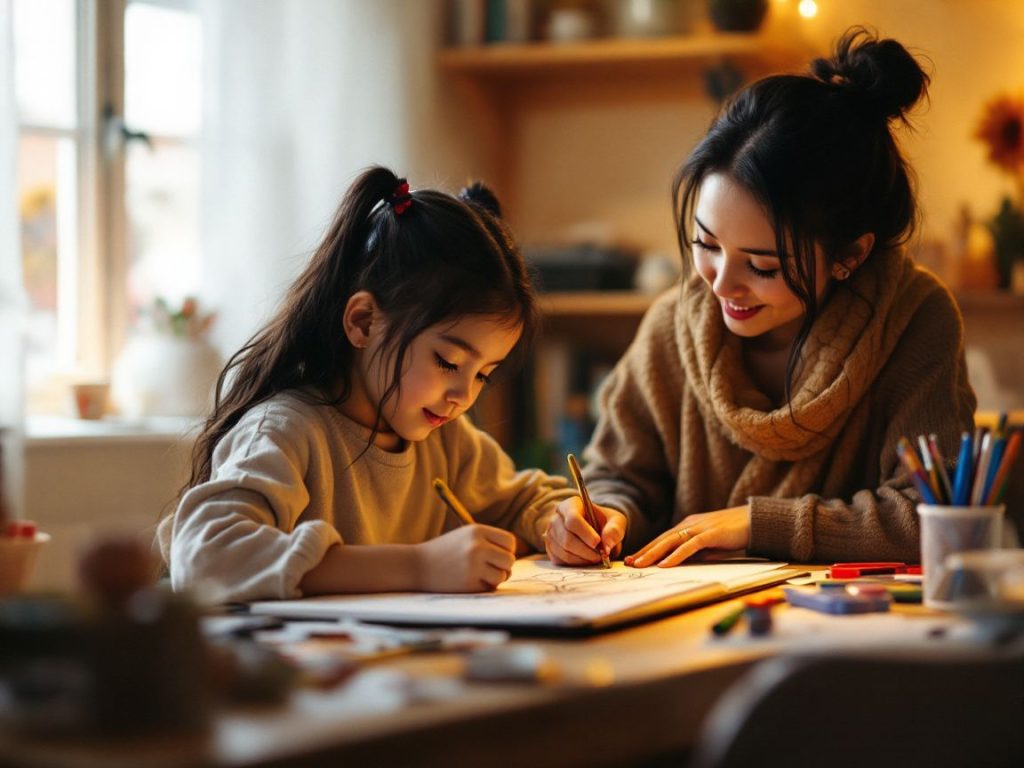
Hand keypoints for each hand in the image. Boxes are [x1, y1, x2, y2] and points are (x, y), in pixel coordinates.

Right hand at [415, 525, 515, 591]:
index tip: (498, 556)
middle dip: (504, 567)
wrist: (417, 566)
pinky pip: (490, 588)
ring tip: (480, 575)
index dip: (507, 550)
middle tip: (492, 569)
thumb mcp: (465, 536)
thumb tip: (512, 556)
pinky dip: (484, 587)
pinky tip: (469, 582)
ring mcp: (473, 565)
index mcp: (477, 531)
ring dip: (495, 579)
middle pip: (509, 559)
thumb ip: (488, 541)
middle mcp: (477, 546)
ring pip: (502, 575)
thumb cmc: (444, 551)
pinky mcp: (469, 583)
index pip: (509, 541)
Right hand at [544, 496, 625, 565]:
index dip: (585, 533)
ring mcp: (551, 534)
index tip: (598, 542)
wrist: (596, 531)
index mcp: (570, 505)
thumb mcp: (616, 521)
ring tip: (596, 557)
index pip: (572, 519)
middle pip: (567, 538)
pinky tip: (587, 559)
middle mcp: (556, 518)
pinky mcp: (551, 549)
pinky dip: (577, 564)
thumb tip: (607, 545)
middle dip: (586, 550)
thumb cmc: (604, 523)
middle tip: (601, 555)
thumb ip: (614, 530)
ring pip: (564, 551)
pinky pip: (562, 560)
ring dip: (583, 559)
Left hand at [625, 505, 750, 567]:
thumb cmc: (735, 533)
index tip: (634, 559)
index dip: (648, 549)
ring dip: (654, 554)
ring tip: (640, 564)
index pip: (664, 539)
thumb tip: (685, 563)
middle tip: (628, 563)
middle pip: (662, 539)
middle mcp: (690, 524)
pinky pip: (689, 546)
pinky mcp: (711, 534)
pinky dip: (676, 556)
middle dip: (644, 551)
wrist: (757, 521)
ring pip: (671, 542)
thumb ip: (698, 551)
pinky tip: (665, 564)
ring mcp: (700, 528)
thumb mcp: (711, 544)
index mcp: (689, 526)